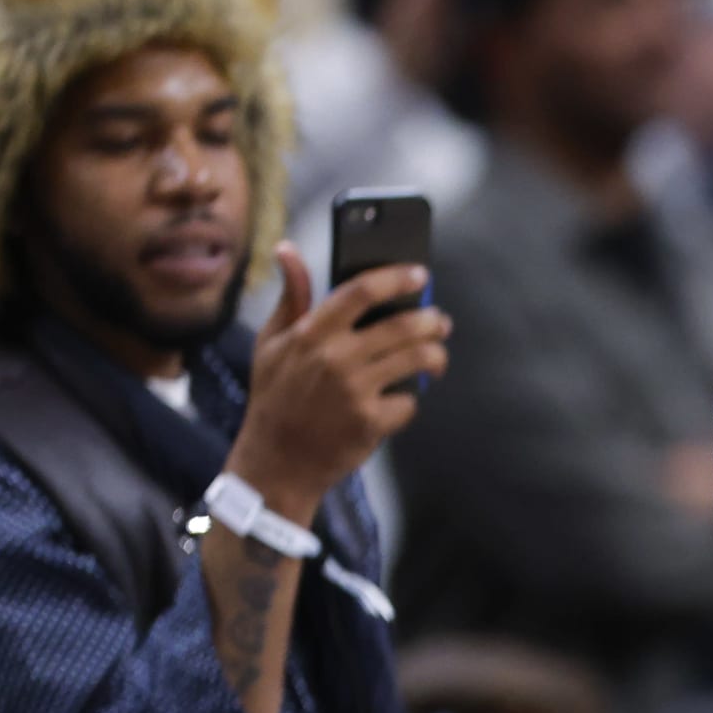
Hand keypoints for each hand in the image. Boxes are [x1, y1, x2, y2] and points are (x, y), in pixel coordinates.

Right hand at [227, 244, 451, 516]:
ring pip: (418, 359)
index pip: (361, 291)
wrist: (275, 462)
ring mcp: (354, 391)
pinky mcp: (370, 422)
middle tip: (440, 321)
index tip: (419, 274)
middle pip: (404, 326)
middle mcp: (334, 358)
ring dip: (436, 354)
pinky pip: (409, 401)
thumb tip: (288, 250)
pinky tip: (400, 400)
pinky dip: (410, 400)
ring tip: (436, 356)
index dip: (396, 277)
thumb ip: (291, 296)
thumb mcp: (272, 343)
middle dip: (433, 320)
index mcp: (310, 334)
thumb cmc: (275, 397)